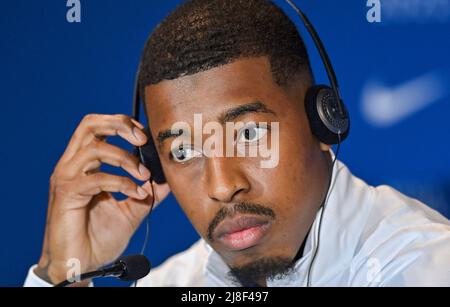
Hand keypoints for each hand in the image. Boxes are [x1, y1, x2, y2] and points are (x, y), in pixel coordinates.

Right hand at [35, 114, 169, 284]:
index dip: (122, 123)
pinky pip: (96, 178)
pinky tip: (136, 194)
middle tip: (142, 140)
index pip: (97, 127)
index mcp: (84, 164)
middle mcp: (72, 165)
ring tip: (144, 176)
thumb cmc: (99, 238)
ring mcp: (67, 177)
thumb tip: (168, 179)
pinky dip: (122, 182)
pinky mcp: (66, 194)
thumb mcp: (132, 211)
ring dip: (126, 159)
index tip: (145, 135)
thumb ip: (148, 193)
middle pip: (90, 124)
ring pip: (95, 149)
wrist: (81, 266)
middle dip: (120, 125)